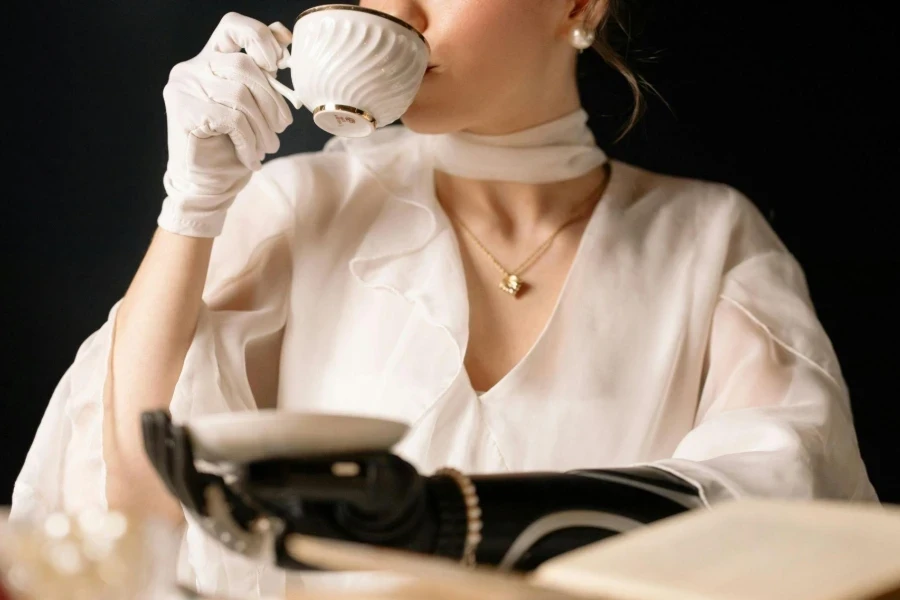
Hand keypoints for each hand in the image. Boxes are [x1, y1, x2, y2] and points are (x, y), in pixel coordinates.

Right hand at [158, 13, 293, 236]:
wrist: (207, 185)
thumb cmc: (233, 145)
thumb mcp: (256, 104)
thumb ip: (263, 70)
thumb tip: (283, 34)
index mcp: (209, 59)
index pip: (232, 25)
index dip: (260, 37)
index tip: (278, 64)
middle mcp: (191, 68)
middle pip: (245, 66)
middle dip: (273, 100)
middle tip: (281, 128)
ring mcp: (183, 89)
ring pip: (241, 94)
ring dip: (263, 127)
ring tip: (268, 146)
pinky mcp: (184, 112)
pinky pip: (233, 119)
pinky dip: (249, 142)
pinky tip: (251, 158)